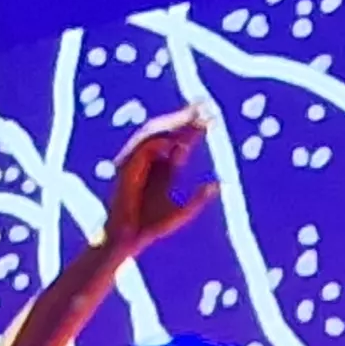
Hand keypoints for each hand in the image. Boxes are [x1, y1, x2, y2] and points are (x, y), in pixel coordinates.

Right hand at [96, 110, 218, 256]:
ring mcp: (139, 163)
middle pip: (169, 133)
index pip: (181, 143)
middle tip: (202, 106)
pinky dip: (158, 144)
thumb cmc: (152, 228)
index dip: (195, 131)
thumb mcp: (182, 212)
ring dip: (171, 124)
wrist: (129, 238)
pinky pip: (142, 149)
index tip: (212, 120)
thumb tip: (218, 184)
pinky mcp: (127, 169)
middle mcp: (152, 162)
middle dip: (184, 119)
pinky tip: (174, 143)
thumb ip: (198, 199)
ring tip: (189, 117)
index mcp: (165, 169)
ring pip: (154, 135)